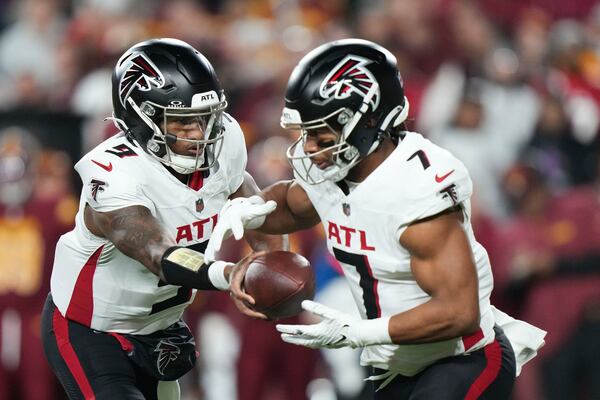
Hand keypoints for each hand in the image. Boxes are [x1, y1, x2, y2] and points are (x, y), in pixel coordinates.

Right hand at [204, 196, 275, 262]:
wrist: (236, 209)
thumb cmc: (247, 212)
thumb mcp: (256, 210)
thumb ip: (265, 209)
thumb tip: (274, 204)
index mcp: (235, 215)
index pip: (236, 221)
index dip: (237, 228)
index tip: (239, 237)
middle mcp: (224, 221)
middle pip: (220, 230)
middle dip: (218, 239)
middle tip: (217, 249)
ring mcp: (219, 228)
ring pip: (214, 239)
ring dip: (211, 248)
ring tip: (209, 260)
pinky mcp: (217, 235)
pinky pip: (212, 243)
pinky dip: (209, 252)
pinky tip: (208, 261)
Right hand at [227, 251, 268, 319]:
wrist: (232, 273)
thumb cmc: (241, 266)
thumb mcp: (246, 259)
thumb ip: (254, 256)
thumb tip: (266, 251)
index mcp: (234, 285)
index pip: (237, 293)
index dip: (244, 298)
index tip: (253, 301)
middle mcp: (235, 295)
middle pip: (242, 308)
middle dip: (253, 314)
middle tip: (264, 316)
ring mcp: (239, 301)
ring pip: (247, 312)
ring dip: (258, 316)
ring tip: (272, 318)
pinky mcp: (244, 303)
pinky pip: (252, 310)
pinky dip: (261, 313)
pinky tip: (274, 315)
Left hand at [276, 300, 390, 348]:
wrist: (358, 335)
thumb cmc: (345, 323)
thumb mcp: (330, 313)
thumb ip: (316, 308)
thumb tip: (303, 303)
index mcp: (316, 332)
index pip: (297, 331)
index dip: (286, 328)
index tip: (277, 326)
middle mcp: (317, 340)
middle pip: (299, 339)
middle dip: (290, 337)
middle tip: (281, 335)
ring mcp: (323, 344)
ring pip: (306, 343)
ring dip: (298, 341)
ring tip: (292, 339)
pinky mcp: (329, 345)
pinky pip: (314, 345)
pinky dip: (307, 342)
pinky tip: (309, 341)